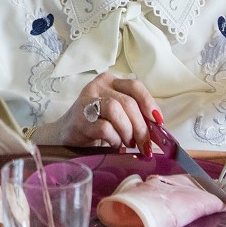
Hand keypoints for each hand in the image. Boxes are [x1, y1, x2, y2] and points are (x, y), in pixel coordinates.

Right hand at [36, 74, 159, 151]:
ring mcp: (87, 101)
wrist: (67, 135)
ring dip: (127, 131)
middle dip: (141, 126)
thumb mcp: (117, 114)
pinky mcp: (80, 119)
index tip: (158, 122)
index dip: (149, 103)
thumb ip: (134, 114)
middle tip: (145, 145)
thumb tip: (158, 128)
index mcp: (110, 81)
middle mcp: (98, 86)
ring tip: (127, 143)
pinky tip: (114, 144)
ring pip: (116, 110)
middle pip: (128, 102)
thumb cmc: (97, 124)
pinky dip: (114, 139)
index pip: (135, 86)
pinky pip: (104, 128)